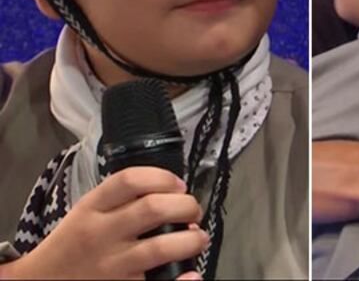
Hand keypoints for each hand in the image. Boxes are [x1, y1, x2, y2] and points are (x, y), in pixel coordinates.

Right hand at [0, 167, 205, 279]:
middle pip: (154, 209)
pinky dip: (181, 279)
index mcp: (91, 209)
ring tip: (197, 239)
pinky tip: (190, 274)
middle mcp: (100, 234)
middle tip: (193, 212)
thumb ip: (119, 200)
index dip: (163, 177)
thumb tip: (169, 192)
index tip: (178, 185)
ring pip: (161, 247)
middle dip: (186, 206)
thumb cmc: (70, 247)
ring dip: (191, 240)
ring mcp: (110, 265)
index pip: (130, 180)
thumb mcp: (85, 213)